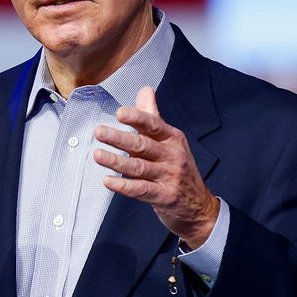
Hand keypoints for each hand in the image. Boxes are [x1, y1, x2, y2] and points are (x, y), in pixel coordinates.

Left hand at [93, 86, 218, 248]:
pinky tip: (108, 181)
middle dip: (119, 138)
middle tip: (99, 132)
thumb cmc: (179, 170)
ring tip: (98, 155)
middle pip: (143, 145)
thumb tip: (145, 90)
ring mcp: (169, 177)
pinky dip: (124, 186)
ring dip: (117, 161)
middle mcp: (172, 156)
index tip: (120, 113)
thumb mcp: (170, 141)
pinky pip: (141, 190)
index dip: (137, 118)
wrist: (198, 206)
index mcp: (172, 139)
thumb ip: (153, 117)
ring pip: (139, 168)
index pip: (153, 124)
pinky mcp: (164, 197)